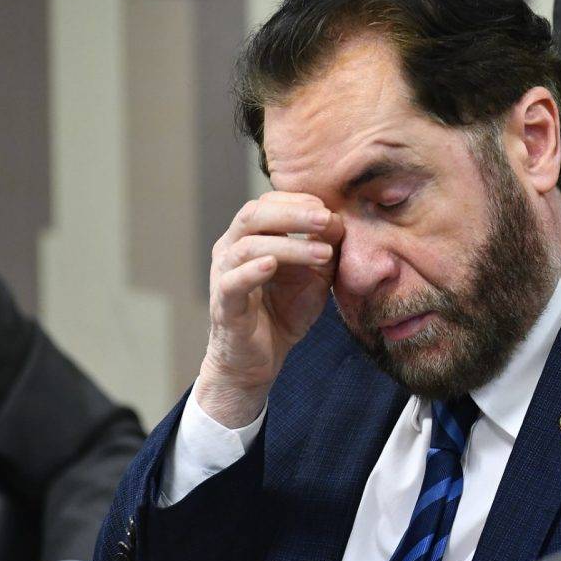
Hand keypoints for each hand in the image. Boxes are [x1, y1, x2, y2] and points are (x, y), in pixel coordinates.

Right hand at [196, 191, 343, 426]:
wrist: (260, 359)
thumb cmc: (284, 311)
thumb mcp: (314, 276)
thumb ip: (324, 248)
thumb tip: (337, 219)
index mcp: (250, 236)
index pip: (269, 203)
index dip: (299, 201)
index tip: (330, 209)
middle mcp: (231, 249)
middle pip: (254, 215)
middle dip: (293, 213)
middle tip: (326, 218)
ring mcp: (223, 276)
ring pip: (247, 246)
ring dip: (288, 245)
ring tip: (323, 253)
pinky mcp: (224, 305)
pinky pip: (232, 282)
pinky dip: (252, 271)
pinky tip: (272, 265)